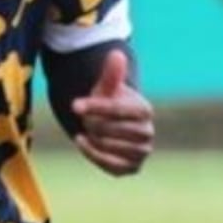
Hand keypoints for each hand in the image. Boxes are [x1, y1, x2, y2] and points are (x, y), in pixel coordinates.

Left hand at [71, 49, 154, 175]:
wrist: (110, 125)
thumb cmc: (108, 102)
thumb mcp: (107, 87)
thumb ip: (111, 73)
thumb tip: (116, 54)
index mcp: (145, 110)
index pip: (119, 110)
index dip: (96, 107)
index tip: (74, 105)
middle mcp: (148, 133)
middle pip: (112, 130)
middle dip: (93, 123)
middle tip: (85, 118)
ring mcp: (142, 152)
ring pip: (110, 147)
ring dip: (93, 137)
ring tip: (88, 129)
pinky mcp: (132, 168)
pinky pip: (111, 165)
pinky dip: (93, 154)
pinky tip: (82, 141)